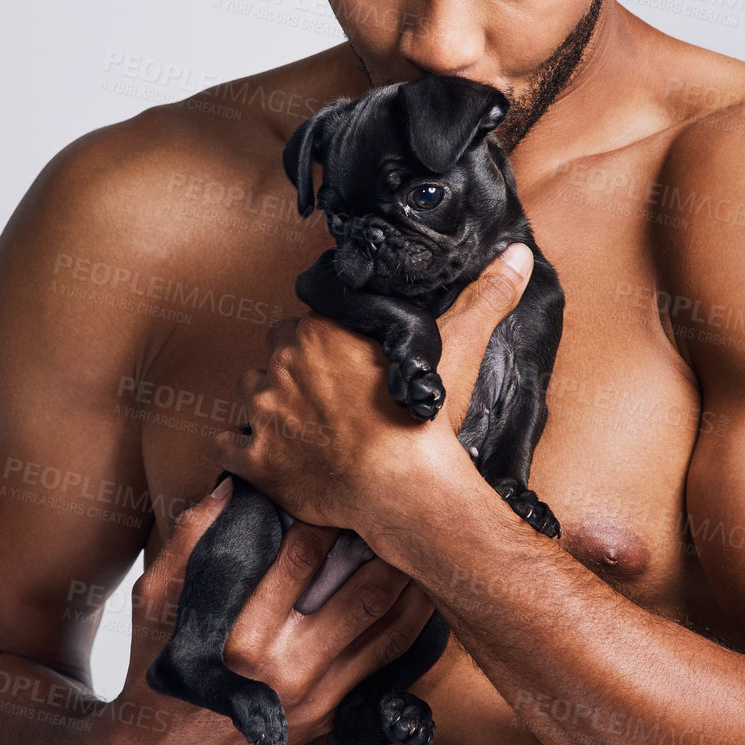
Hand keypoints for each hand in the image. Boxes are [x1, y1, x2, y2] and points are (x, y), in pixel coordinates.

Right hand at [99, 484, 435, 744]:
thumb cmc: (156, 666)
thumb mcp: (155, 599)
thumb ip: (191, 537)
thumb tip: (236, 484)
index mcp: (242, 638)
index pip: (304, 557)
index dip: (327, 515)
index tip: (337, 488)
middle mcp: (288, 671)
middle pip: (365, 590)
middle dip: (385, 544)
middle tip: (396, 507)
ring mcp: (318, 699)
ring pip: (390, 628)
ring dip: (413, 582)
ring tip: (420, 542)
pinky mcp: (332, 716)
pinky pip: (388, 663)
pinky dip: (411, 625)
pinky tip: (421, 593)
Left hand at [214, 243, 534, 536]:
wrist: (402, 489)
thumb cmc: (423, 422)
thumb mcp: (460, 348)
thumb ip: (486, 297)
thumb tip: (518, 255)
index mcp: (322, 329)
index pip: (308, 319)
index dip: (326, 340)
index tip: (343, 360)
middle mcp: (283, 362)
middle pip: (276, 351)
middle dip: (295, 368)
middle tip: (326, 394)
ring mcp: (263, 411)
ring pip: (248, 392)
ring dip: (266, 404)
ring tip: (298, 423)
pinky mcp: (255, 458)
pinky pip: (226, 445)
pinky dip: (239, 449)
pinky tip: (262, 455)